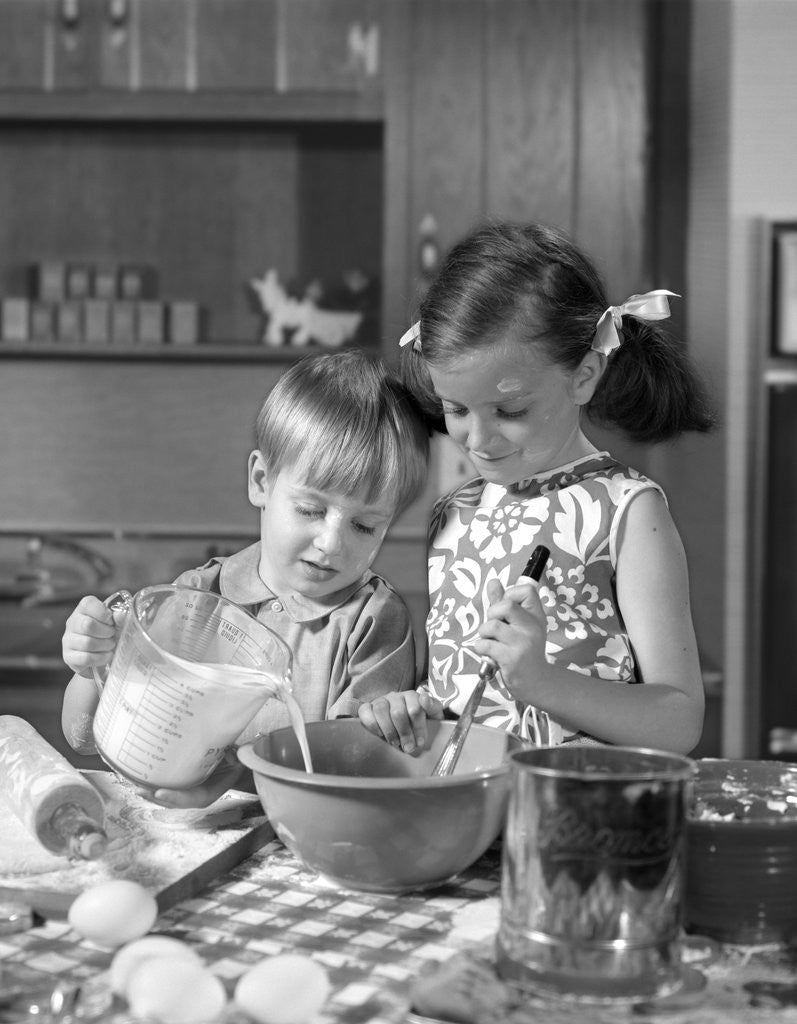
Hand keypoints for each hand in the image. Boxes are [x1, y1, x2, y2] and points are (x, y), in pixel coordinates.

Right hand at [61, 595, 118, 676]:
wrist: (101, 655)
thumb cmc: (108, 634)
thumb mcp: (117, 624)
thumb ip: (120, 618)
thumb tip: (121, 614)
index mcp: (83, 608)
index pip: (88, 604)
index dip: (104, 613)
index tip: (111, 622)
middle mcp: (72, 622)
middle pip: (87, 625)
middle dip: (106, 632)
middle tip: (112, 635)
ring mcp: (68, 639)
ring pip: (87, 643)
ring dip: (105, 646)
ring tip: (110, 646)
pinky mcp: (68, 656)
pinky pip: (85, 658)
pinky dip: (100, 658)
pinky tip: (106, 656)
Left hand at [133, 749, 246, 808]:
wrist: (232, 767)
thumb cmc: (234, 764)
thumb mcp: (238, 761)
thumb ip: (235, 759)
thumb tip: (231, 755)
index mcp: (206, 795)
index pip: (188, 799)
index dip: (174, 798)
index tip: (159, 793)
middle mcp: (192, 797)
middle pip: (170, 801)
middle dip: (153, 796)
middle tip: (139, 789)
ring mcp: (184, 793)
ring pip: (163, 797)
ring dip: (148, 792)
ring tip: (134, 784)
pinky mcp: (178, 786)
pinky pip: (162, 788)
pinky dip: (150, 785)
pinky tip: (138, 778)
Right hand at [358, 690, 443, 753]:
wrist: (406, 726)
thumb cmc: (420, 723)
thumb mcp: (433, 716)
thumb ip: (433, 708)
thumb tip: (424, 699)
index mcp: (413, 696)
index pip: (415, 708)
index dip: (418, 728)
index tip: (420, 741)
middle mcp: (396, 696)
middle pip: (398, 713)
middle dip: (404, 734)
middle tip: (409, 747)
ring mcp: (381, 700)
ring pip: (381, 710)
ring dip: (389, 731)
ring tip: (395, 743)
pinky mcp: (368, 707)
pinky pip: (365, 711)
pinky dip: (372, 724)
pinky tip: (380, 734)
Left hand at [472, 578, 547, 702]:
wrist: (536, 682)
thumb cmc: (524, 650)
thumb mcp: (520, 625)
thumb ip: (504, 603)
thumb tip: (493, 581)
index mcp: (536, 615)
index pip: (526, 590)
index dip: (510, 595)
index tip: (507, 611)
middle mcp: (532, 627)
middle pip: (505, 605)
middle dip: (492, 614)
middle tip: (495, 628)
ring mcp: (522, 643)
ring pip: (491, 626)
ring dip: (484, 634)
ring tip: (492, 642)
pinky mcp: (511, 658)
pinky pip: (485, 644)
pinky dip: (481, 648)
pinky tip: (490, 654)